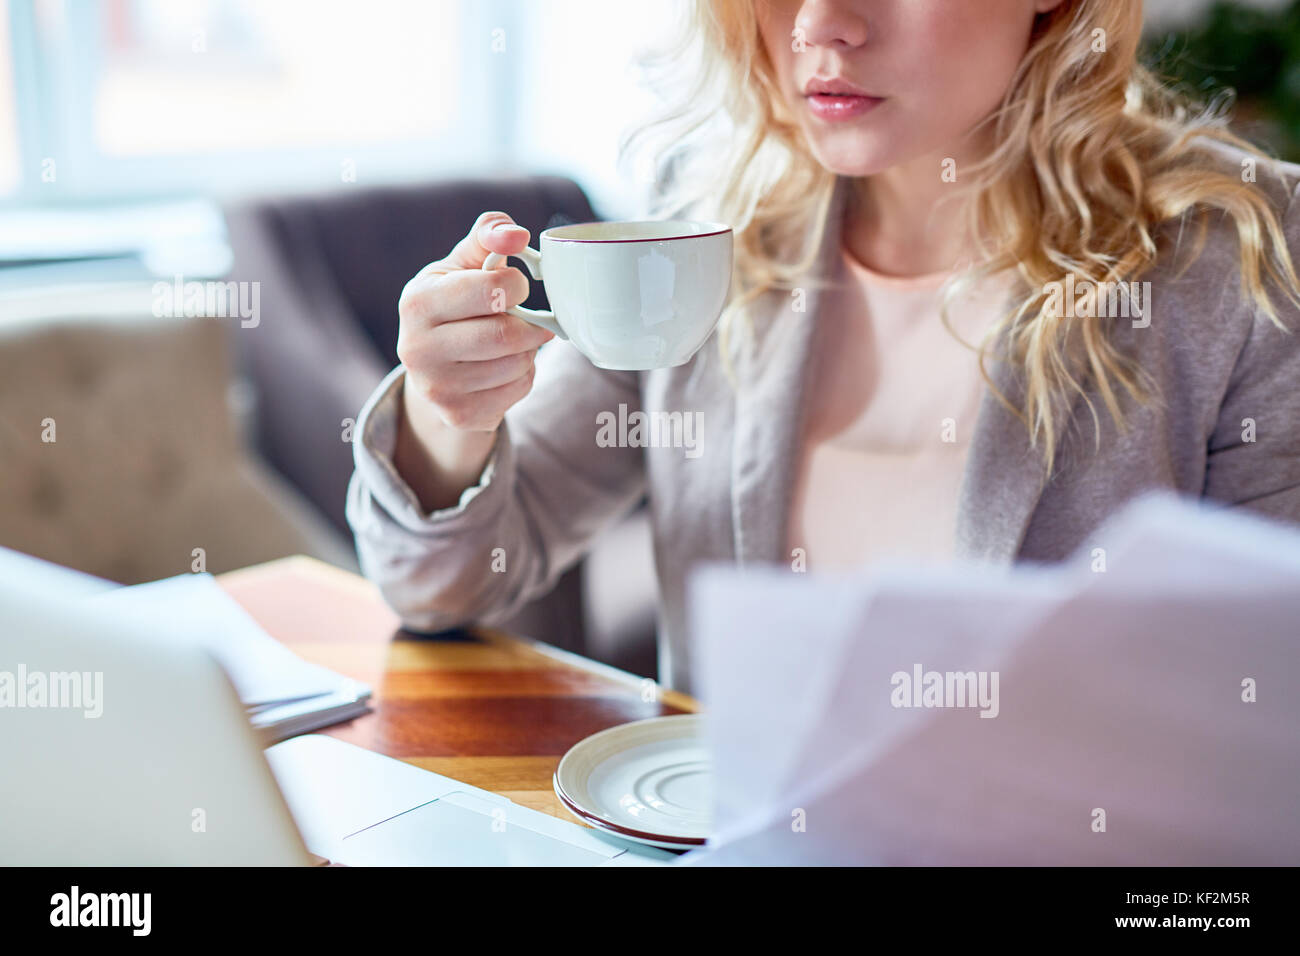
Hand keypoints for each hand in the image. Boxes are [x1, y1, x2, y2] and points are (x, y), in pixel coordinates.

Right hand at [396, 211, 553, 431]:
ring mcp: (436, 388)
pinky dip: (525, 375)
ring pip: (516, 366)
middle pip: (504, 336)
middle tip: (529, 318)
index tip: (515, 287)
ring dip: (529, 350)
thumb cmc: (454, 300)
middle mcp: (417, 349)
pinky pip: (517, 391)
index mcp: (417, 302)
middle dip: (529, 324)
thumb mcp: (463, 263)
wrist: (431, 364)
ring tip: (514, 341)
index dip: (517, 286)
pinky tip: (507, 366)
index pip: (491, 290)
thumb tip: (516, 235)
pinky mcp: (458, 414)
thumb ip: (489, 235)